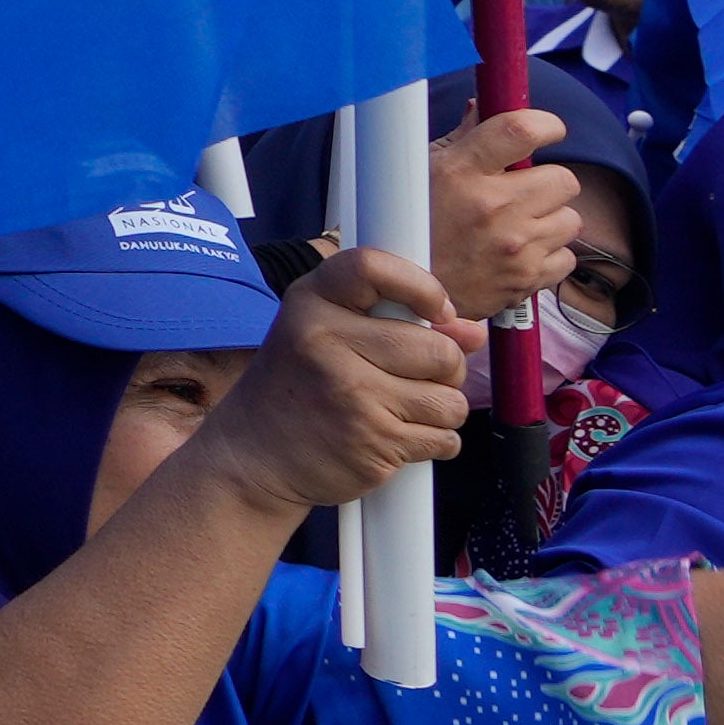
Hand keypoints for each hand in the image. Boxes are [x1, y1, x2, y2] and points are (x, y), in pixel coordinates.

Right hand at [185, 245, 475, 524]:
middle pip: (438, 348)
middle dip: (444, 369)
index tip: (438, 310)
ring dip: (440, 411)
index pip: (373, 267)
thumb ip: (396, 324)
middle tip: (412, 378)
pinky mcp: (373, 440)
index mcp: (310, 304)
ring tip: (402, 411)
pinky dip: (434, 442)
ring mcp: (351, 394)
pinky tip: (397, 437)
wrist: (251, 457)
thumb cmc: (294, 391)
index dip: (422, 286)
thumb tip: (472, 333)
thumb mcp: (323, 336)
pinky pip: (444, 438)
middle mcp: (326, 342)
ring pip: (450, 400)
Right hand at [420, 104, 580, 326]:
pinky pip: (566, 257)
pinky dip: (549, 256)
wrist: (397, 295)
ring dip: (549, 221)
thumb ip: (462, 138)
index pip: (523, 130)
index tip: (548, 131)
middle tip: (523, 193)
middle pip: (564, 180)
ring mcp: (514, 247)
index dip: (546, 125)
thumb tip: (486, 106)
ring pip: (571, 219)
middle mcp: (492, 208)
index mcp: (461, 172)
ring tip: (518, 227)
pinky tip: (519, 255)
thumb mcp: (421, 171)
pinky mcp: (526, 280)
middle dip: (547, 183)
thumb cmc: (405, 226)